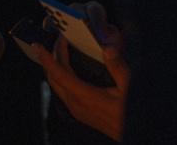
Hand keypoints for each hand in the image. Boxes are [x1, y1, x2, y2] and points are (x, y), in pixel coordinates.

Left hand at [33, 4, 128, 141]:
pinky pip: (64, 93)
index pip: (60, 74)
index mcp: (86, 97)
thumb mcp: (130, 88)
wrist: (139, 136)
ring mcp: (79, 111)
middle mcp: (77, 105)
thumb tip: (107, 48)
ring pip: (58, 87)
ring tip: (58, 52)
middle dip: (51, 59)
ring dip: (55, 69)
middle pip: (54, 79)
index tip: (38, 46)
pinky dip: (61, 78)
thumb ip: (118, 67)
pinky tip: (67, 70)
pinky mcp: (83, 114)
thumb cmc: (134, 113)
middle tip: (56, 42)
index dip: (47, 59)